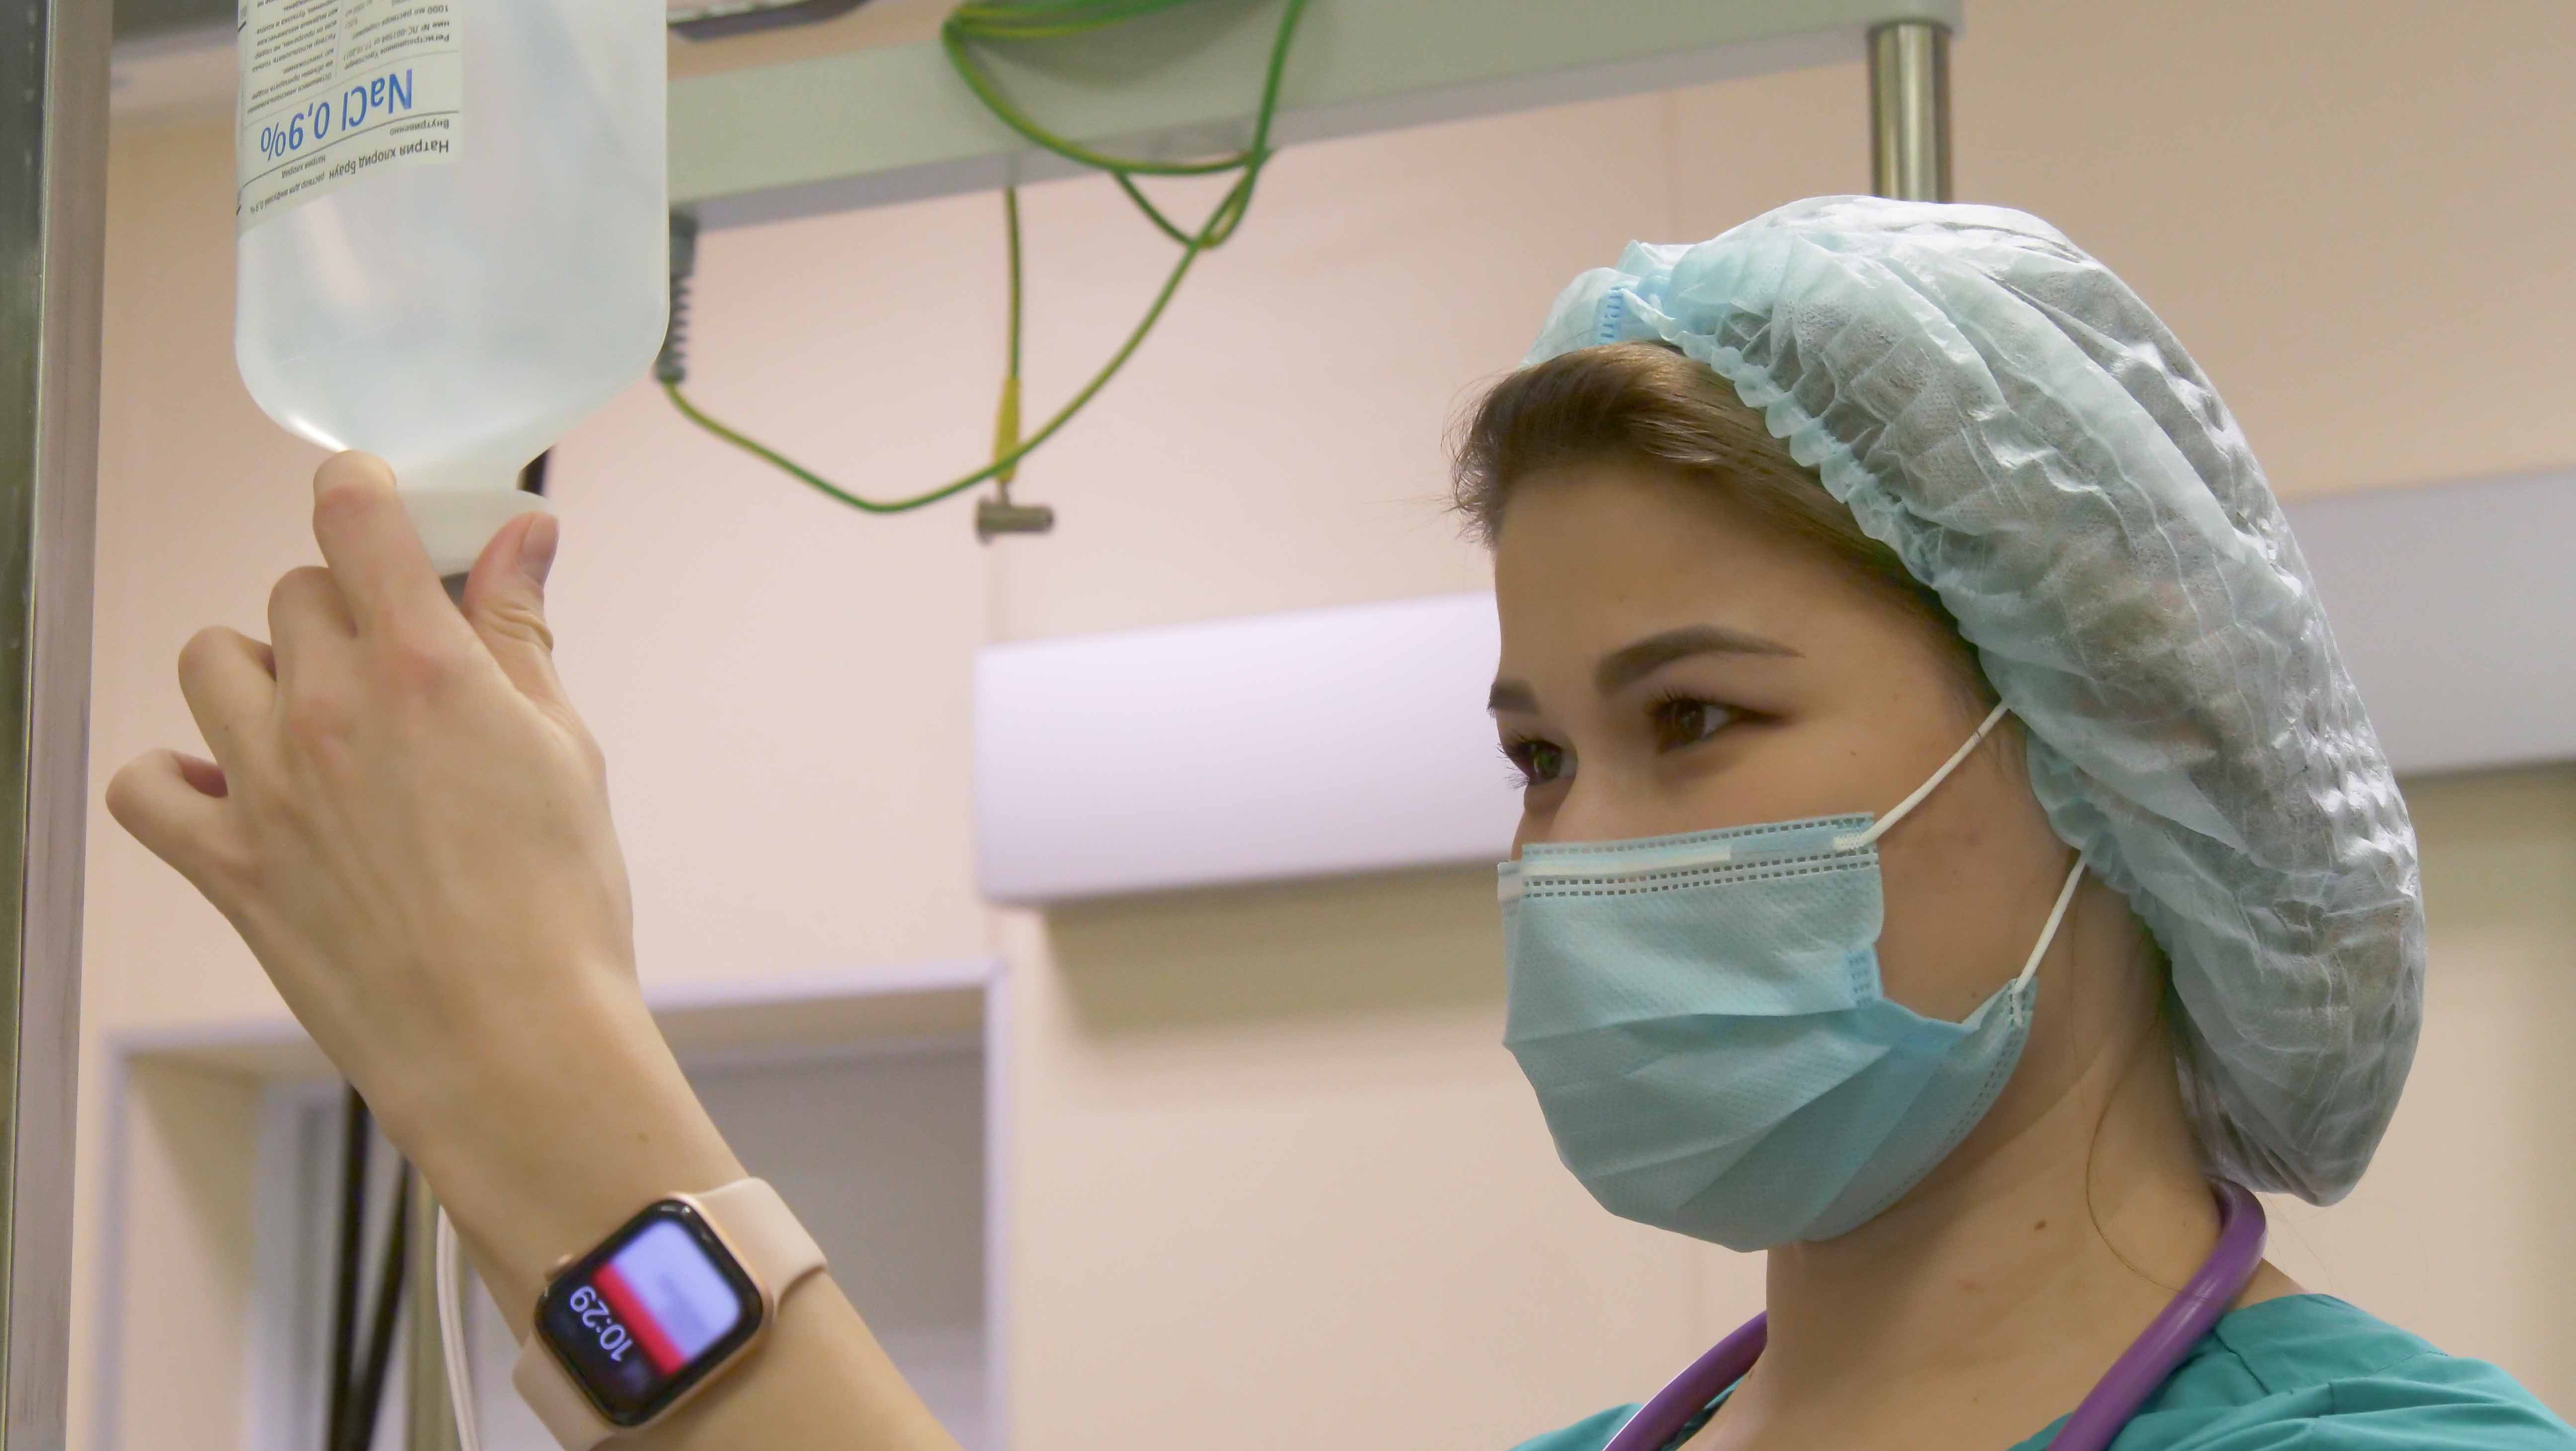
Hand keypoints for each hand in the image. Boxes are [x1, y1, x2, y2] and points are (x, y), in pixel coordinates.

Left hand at [108, 453, 735, 1299]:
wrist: (511, 1042)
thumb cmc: (560, 902)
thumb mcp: (565, 749)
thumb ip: (521, 633)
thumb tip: (520, 534)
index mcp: (422, 665)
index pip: (351, 515)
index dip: (361, 489)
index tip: (378, 502)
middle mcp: (328, 708)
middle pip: (295, 591)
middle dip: (344, 609)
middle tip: (397, 667)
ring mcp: (264, 787)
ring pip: (212, 661)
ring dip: (259, 670)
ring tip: (313, 722)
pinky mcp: (226, 864)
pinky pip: (146, 785)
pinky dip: (177, 777)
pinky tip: (235, 793)